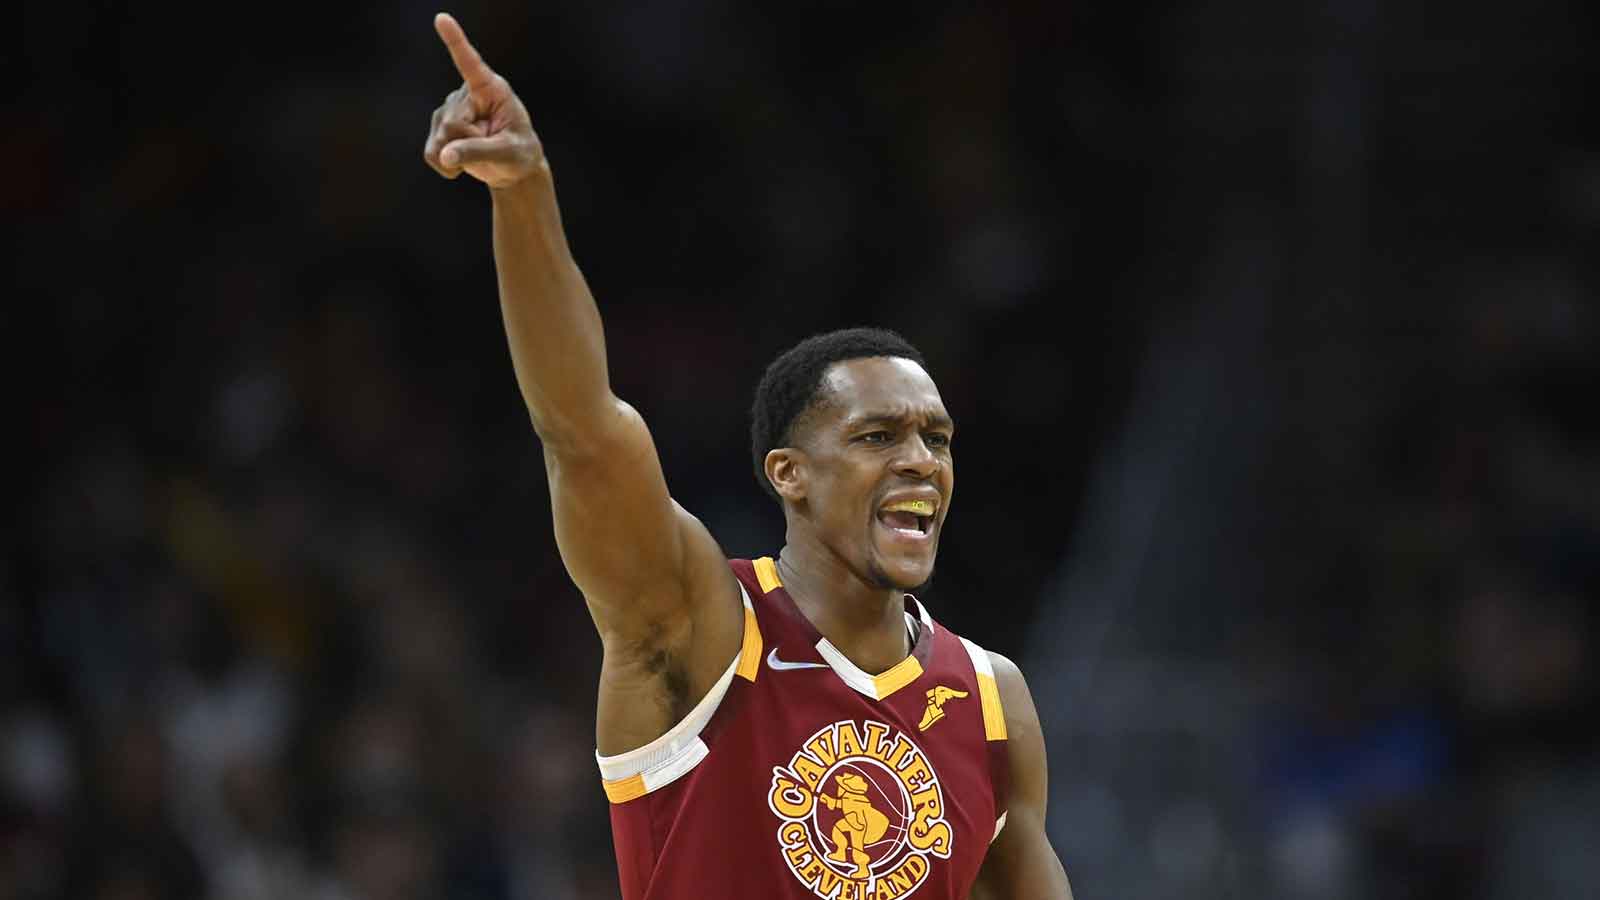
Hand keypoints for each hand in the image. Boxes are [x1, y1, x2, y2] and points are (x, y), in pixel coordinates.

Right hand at [423, 13, 544, 187]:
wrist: (511, 168)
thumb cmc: (519, 153)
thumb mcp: (508, 153)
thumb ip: (478, 152)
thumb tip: (445, 156)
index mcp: (491, 88)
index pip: (471, 63)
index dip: (456, 41)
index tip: (442, 18)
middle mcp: (467, 94)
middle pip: (453, 123)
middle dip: (470, 144)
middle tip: (491, 147)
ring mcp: (449, 109)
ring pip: (441, 139)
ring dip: (459, 157)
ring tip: (480, 152)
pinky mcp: (439, 127)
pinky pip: (432, 152)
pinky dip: (444, 166)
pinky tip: (459, 164)